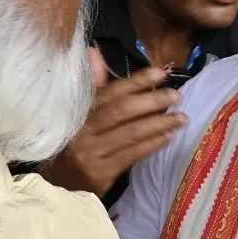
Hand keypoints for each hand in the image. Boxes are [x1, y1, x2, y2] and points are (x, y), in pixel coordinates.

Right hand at [43, 54, 185, 196]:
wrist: (56, 185)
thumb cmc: (71, 145)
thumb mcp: (76, 115)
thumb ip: (91, 86)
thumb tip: (95, 53)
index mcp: (76, 113)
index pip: (109, 92)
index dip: (136, 81)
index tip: (160, 73)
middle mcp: (82, 132)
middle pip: (122, 111)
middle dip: (152, 101)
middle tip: (176, 96)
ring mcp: (90, 154)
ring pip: (131, 134)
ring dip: (160, 123)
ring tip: (181, 118)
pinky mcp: (100, 175)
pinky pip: (132, 155)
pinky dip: (153, 144)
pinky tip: (168, 137)